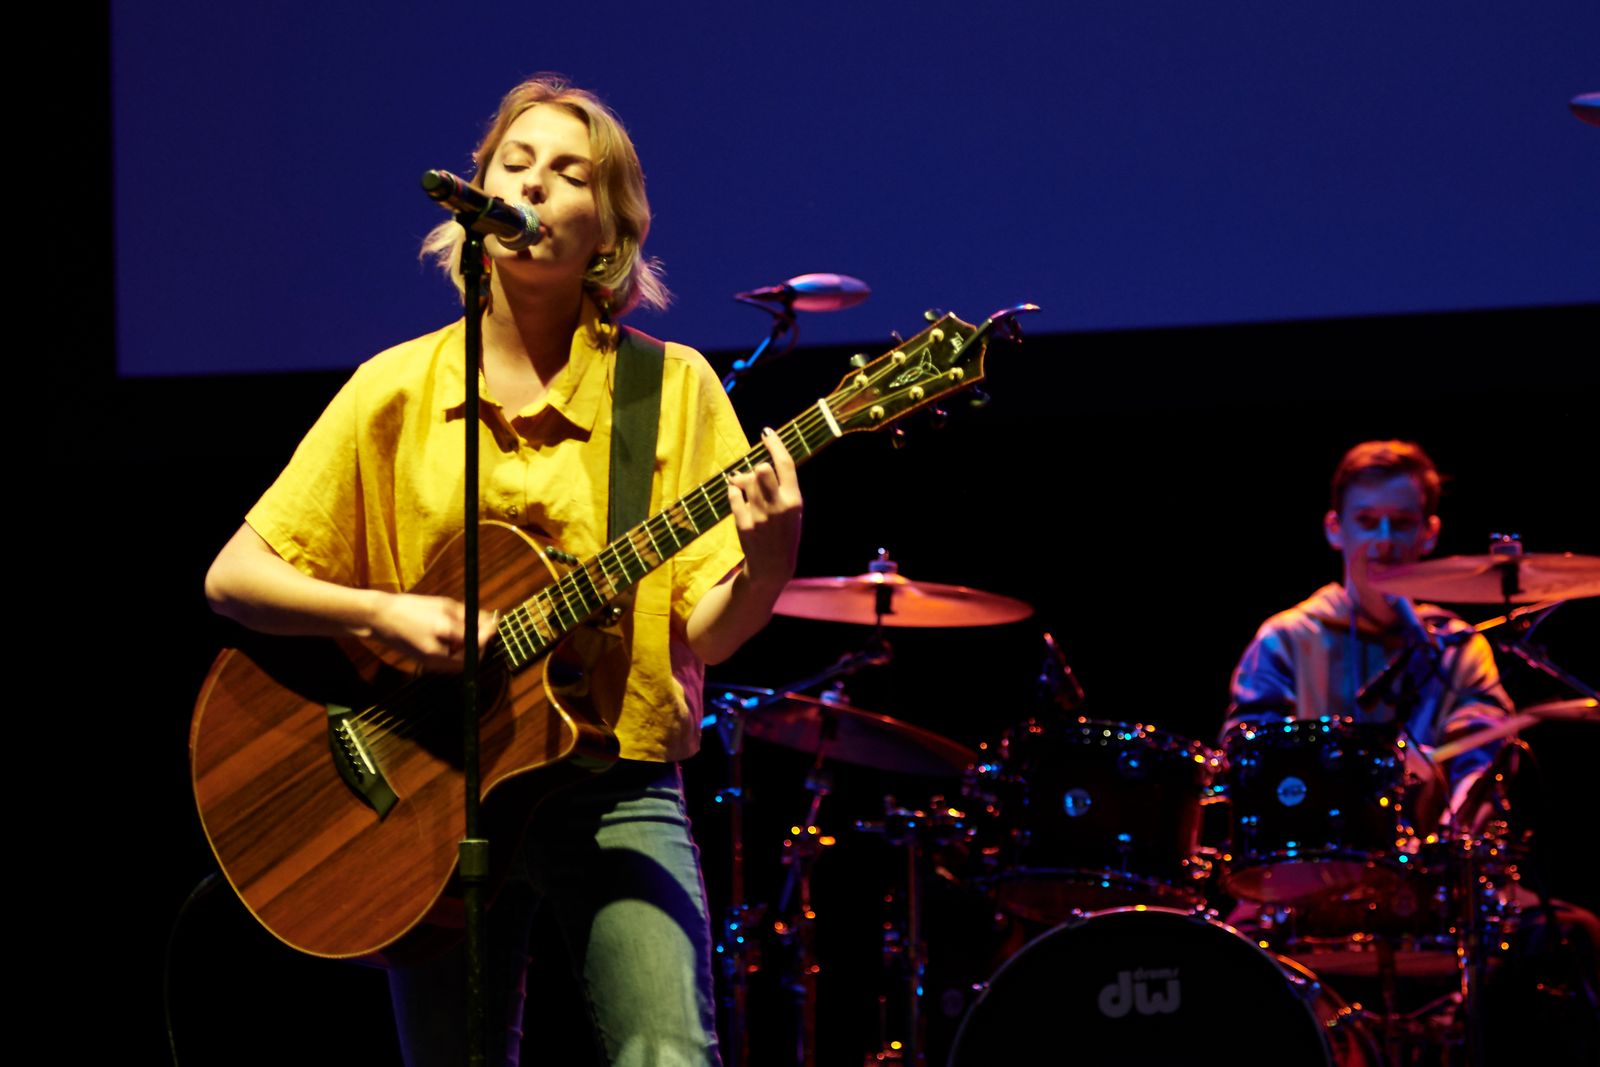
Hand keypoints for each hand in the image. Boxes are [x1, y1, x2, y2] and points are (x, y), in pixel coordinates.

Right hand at [368, 592, 497, 671]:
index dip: (488, 634)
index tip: (494, 625)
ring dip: (470, 650)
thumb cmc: (411, 607)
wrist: (381, 620)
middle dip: (480, 644)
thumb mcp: (442, 604)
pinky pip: (452, 664)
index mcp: (442, 630)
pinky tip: (452, 640)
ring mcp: (432, 662)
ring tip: (465, 633)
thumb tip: (489, 621)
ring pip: (463, 662)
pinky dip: (458, 654)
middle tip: (482, 629)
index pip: (476, 640)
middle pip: (473, 656)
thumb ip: (467, 614)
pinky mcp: (428, 665)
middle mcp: (438, 651)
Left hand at [726, 427, 802, 589]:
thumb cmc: (784, 532)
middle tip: (755, 475)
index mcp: (794, 500)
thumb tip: (746, 470)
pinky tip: (737, 496)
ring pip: (745, 481)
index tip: (766, 432)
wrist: (773, 566)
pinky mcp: (744, 524)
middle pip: (762, 469)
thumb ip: (775, 487)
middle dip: (757, 468)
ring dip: (742, 480)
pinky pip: (733, 495)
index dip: (775, 444)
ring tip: (745, 488)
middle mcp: (778, 506)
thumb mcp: (790, 510)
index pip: (785, 464)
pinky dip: (733, 491)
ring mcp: (760, 515)